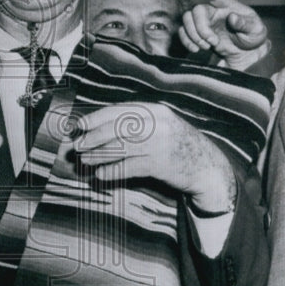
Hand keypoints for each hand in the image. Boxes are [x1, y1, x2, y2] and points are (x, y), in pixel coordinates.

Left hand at [73, 103, 235, 212]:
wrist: (206, 165)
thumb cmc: (175, 144)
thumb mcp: (159, 125)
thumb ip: (135, 123)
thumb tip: (98, 127)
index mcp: (154, 110)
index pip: (119, 111)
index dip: (96, 118)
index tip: (80, 126)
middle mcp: (157, 124)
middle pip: (117, 129)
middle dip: (94, 138)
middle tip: (78, 147)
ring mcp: (160, 144)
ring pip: (121, 148)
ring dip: (99, 155)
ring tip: (85, 161)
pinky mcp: (161, 164)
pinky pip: (130, 167)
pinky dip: (113, 171)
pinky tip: (101, 175)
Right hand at [179, 0, 268, 69]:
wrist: (246, 51)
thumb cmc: (252, 35)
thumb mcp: (256, 29)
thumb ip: (245, 24)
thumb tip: (233, 17)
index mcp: (228, 5)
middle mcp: (213, 11)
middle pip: (196, 11)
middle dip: (201, 29)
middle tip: (212, 42)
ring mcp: (204, 22)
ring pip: (187, 20)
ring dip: (193, 36)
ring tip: (206, 46)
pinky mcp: (198, 33)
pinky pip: (183, 33)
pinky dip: (187, 41)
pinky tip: (196, 49)